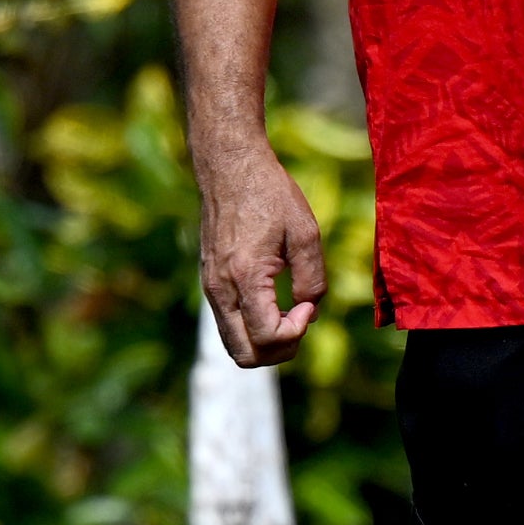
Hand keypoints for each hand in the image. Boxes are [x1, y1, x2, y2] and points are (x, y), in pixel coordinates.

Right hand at [196, 143, 326, 367]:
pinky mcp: (209, 283)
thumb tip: (308, 312)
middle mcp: (220, 289)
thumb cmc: (270, 195)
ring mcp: (210, 288)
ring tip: (290, 313)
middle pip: (245, 355)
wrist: (230, 169)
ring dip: (266, 342)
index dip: (297, 331)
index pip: (268, 336)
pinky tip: (274, 304)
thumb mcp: (307, 234)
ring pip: (234, 345)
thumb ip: (313, 279)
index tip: (308, 302)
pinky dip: (252, 328)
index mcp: (244, 277)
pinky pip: (228, 325)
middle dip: (280, 350)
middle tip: (301, 320)